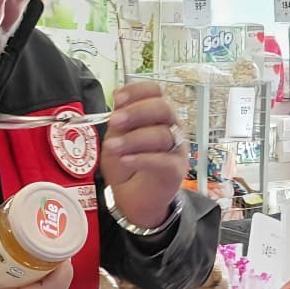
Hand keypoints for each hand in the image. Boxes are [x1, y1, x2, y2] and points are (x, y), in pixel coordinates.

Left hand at [101, 81, 186, 229]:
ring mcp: (177, 149)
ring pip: (162, 135)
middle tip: (114, 121)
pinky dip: (142, 159)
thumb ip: (119, 121)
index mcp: (157, 114)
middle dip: (136, 112)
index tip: (117, 98)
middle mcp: (171, 127)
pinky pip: (163, 160)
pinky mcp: (176, 170)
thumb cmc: (126, 165)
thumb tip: (118, 103)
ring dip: (133, 139)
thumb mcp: (116, 138)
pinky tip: (126, 160)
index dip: (138, 91)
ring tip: (112, 147)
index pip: (156, 92)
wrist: (132, 197)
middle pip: (163, 108)